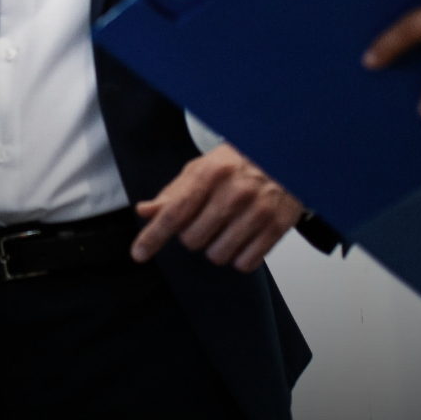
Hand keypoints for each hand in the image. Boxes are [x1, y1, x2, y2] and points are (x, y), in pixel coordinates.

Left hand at [132, 143, 303, 272]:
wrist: (281, 156)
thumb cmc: (237, 164)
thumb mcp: (201, 169)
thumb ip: (173, 193)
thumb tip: (145, 211)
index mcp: (211, 172)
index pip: (175, 212)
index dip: (154, 236)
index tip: (139, 253)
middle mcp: (235, 191)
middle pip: (193, 239)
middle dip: (192, 235)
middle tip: (206, 219)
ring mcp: (258, 210)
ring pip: (218, 255)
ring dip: (216, 248)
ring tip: (226, 227)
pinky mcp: (277, 227)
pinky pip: (245, 263)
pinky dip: (240, 257)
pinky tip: (243, 237)